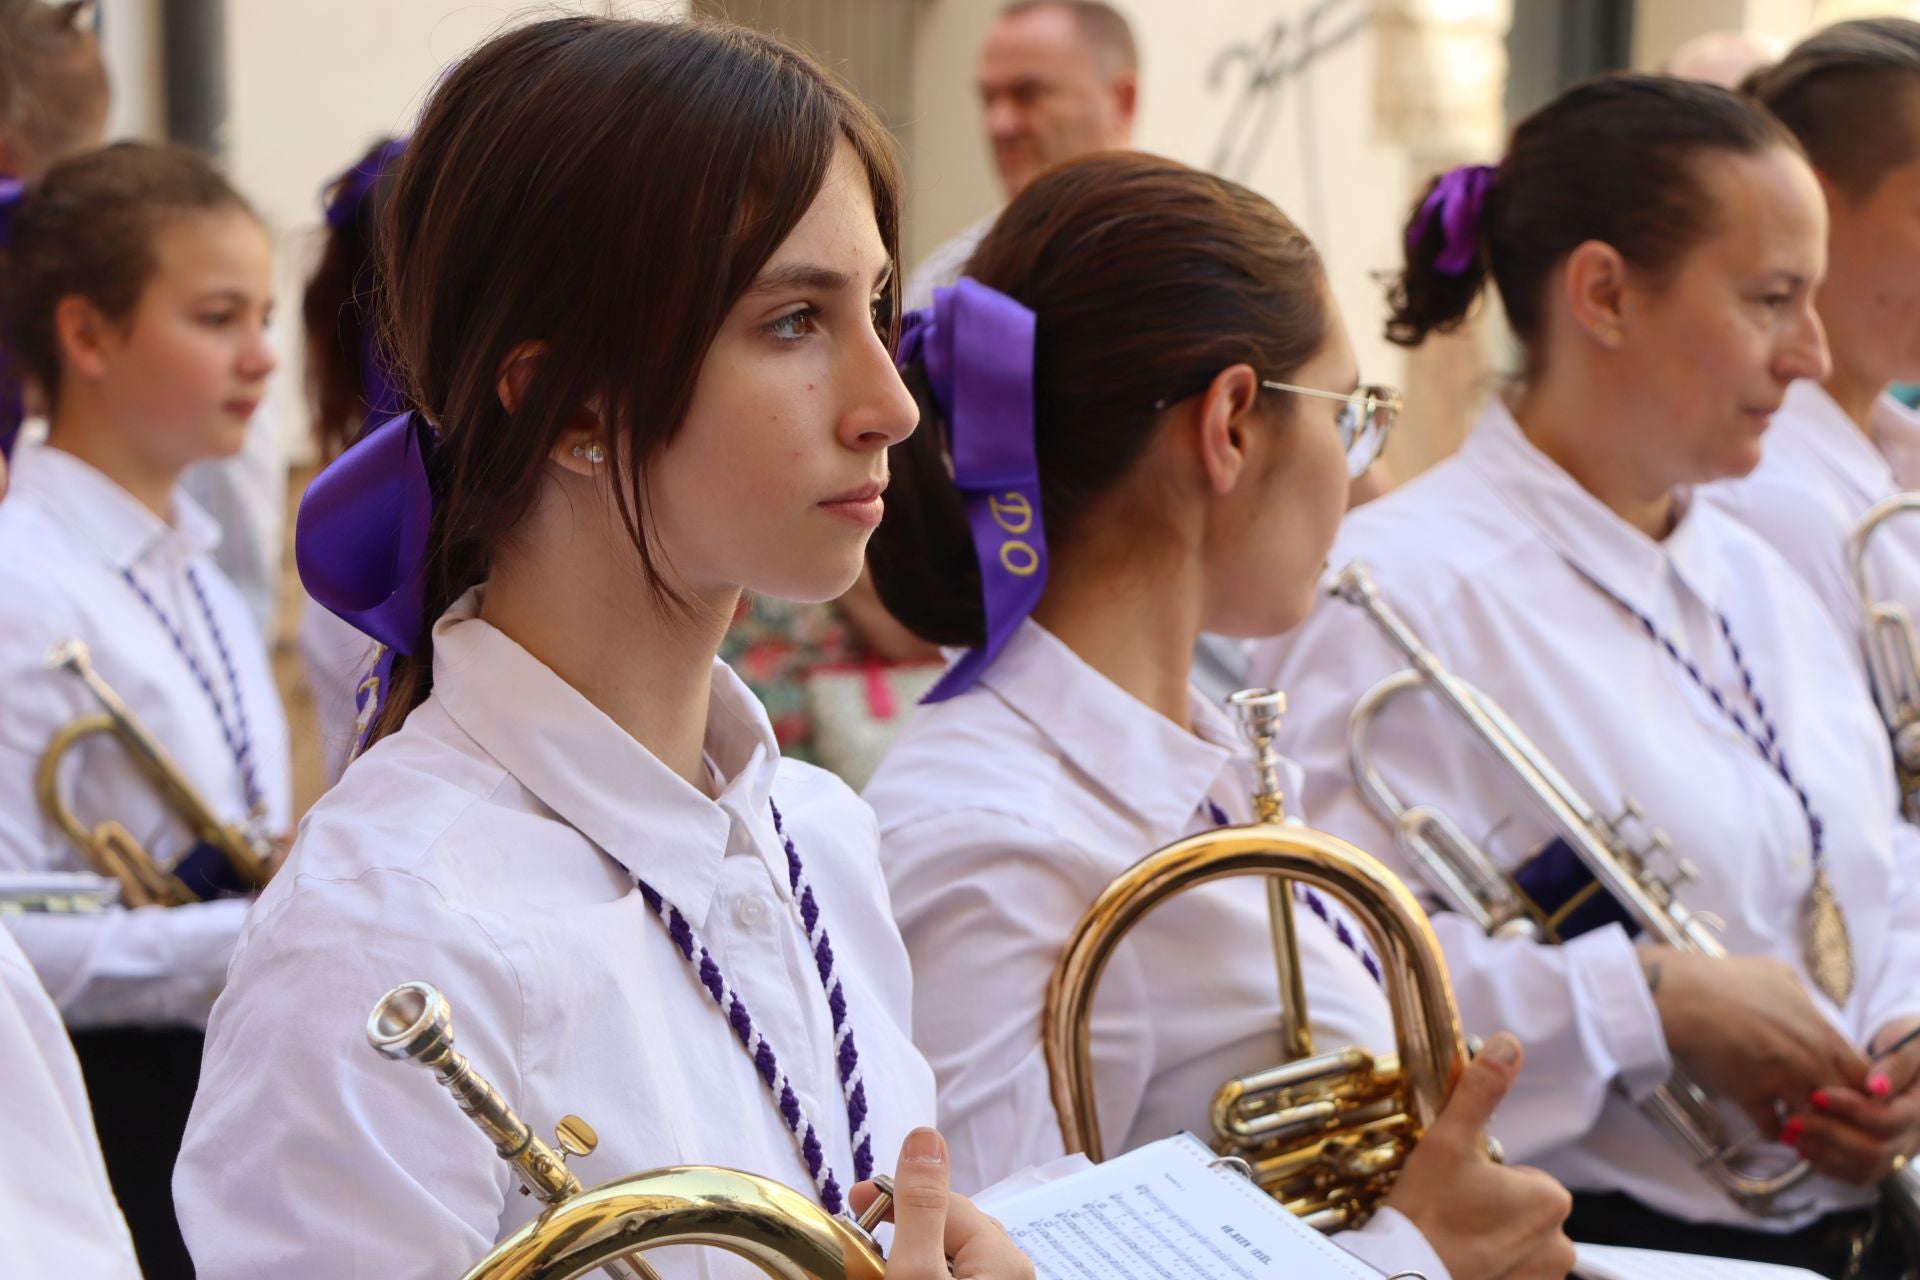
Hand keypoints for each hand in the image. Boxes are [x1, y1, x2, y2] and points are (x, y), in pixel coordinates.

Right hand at [850, 1127, 1033, 1278]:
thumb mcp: (917, 1273)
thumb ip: (920, 1208)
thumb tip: (925, 1136)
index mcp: (1004, 1257)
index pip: (944, 1202)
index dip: (893, 1197)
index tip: (855, 1201)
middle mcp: (1012, 1273)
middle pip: (948, 1228)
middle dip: (904, 1225)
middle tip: (861, 1238)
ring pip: (949, 1256)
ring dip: (912, 1253)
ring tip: (877, 1264)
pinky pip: (952, 1277)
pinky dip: (925, 1273)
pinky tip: (903, 1275)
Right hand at [1384, 1033, 1575, 1279]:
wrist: (1403, 1278)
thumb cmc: (1427, 1211)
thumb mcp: (1448, 1140)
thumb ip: (1481, 1090)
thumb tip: (1509, 1043)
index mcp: (1551, 1198)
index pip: (1521, 1177)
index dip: (1484, 1178)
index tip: (1455, 1188)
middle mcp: (1561, 1243)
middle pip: (1522, 1211)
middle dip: (1490, 1211)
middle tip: (1449, 1213)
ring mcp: (1544, 1277)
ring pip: (1517, 1244)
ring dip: (1491, 1242)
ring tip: (1452, 1240)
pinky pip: (1512, 1274)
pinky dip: (1491, 1269)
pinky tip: (1461, 1264)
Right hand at [1646, 949, 1868, 1135]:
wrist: (1686, 997)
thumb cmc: (1728, 980)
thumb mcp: (1780, 976)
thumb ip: (1805, 1001)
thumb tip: (1810, 1012)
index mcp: (1821, 1034)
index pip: (1863, 1076)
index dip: (1855, 1085)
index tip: (1840, 1085)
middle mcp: (1809, 1062)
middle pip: (1846, 1105)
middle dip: (1837, 1111)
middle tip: (1822, 1110)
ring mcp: (1781, 1082)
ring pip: (1814, 1123)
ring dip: (1808, 1126)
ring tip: (1800, 1124)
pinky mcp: (1751, 1097)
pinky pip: (1774, 1130)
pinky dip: (1775, 1132)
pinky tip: (1770, 1125)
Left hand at [1788, 1018, 1919, 1184]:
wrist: (1910, 1065)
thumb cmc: (1908, 1048)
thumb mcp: (1910, 1047)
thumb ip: (1896, 1065)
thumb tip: (1876, 1087)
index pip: (1887, 1121)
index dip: (1851, 1110)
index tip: (1817, 1094)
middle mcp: (1913, 1138)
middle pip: (1874, 1151)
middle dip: (1829, 1135)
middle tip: (1793, 1119)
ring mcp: (1898, 1153)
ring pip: (1863, 1168)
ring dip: (1823, 1152)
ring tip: (1790, 1131)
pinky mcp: (1881, 1161)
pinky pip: (1855, 1174)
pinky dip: (1826, 1163)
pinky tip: (1801, 1144)